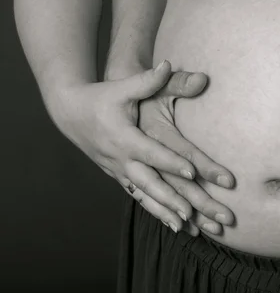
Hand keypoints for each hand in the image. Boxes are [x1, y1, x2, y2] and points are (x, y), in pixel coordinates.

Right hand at [50, 61, 233, 234]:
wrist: (71, 113)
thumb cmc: (102, 97)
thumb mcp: (122, 87)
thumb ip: (147, 80)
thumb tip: (167, 64)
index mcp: (124, 137)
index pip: (151, 152)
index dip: (171, 161)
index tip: (192, 172)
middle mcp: (121, 159)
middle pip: (150, 182)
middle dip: (173, 198)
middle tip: (195, 212)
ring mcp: (119, 171)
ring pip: (145, 197)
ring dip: (166, 213)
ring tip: (186, 228)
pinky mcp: (120, 177)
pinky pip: (140, 198)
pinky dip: (157, 212)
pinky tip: (175, 226)